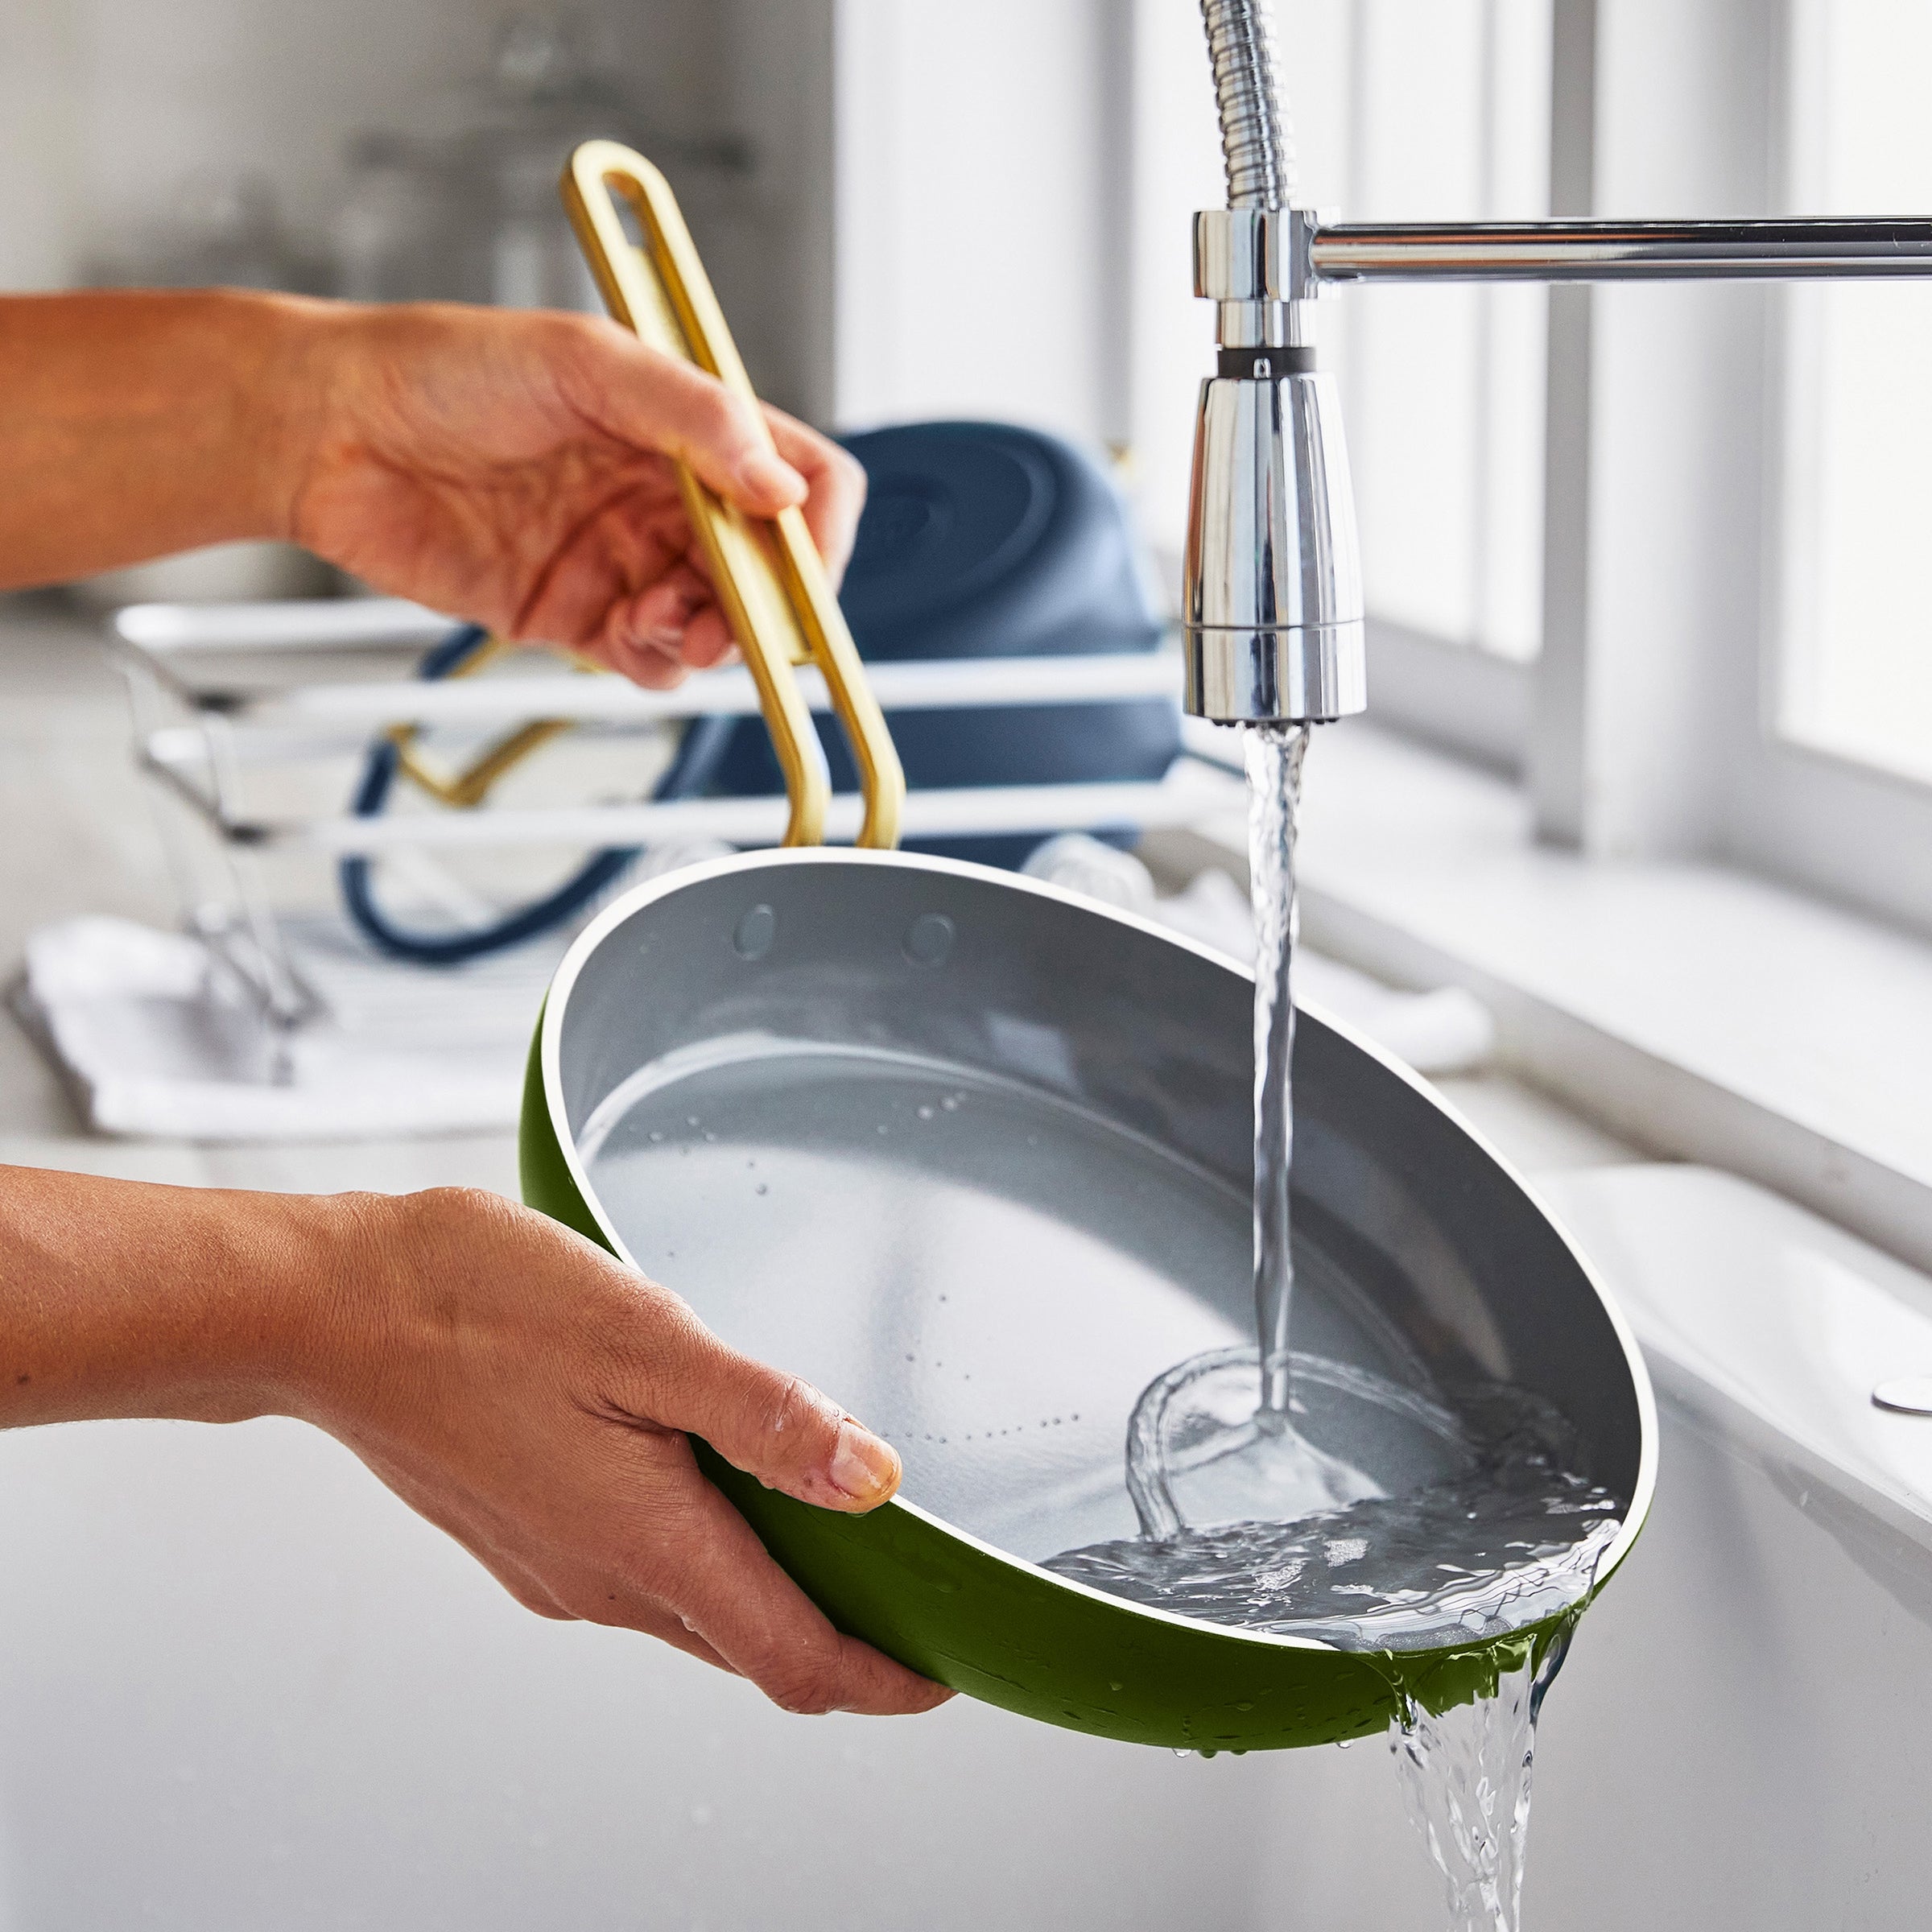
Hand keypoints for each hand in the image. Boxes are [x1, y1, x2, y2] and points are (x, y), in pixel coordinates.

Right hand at [0, 1164, 948, 1718]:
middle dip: (839, 1638)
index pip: (794, 1661)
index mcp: (644, 1542)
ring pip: (693, 1612)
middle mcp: (600, 1581)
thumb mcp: (641, 1337)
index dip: (884, 1677)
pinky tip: (715, 1485)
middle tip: (911, 1594)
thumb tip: (871, 1477)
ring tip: (833, 1533)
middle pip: (750, 1647)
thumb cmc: (470, 1306)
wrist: (326, 1310)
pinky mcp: (523, 1537)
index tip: (946, 1666)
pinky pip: (638, 1576)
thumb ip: (762, 1415)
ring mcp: (554, 1568)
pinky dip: (703, 1556)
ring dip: (769, 1593)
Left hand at [288, 301, 866, 686]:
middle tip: (727, 621)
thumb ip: (691, 416)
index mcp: (686, 423)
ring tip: (659, 621)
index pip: (802, 481)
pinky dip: (657, 664)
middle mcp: (667, 493)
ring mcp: (624, 557)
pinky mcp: (576, 615)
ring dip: (710, 637)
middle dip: (765, 605)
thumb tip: (778, 486)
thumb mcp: (580, 361)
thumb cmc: (436, 367)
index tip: (799, 568)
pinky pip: (650, 661)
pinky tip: (625, 635)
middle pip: (769, 569)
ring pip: (717, 624)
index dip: (818, 530)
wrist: (324, 431)